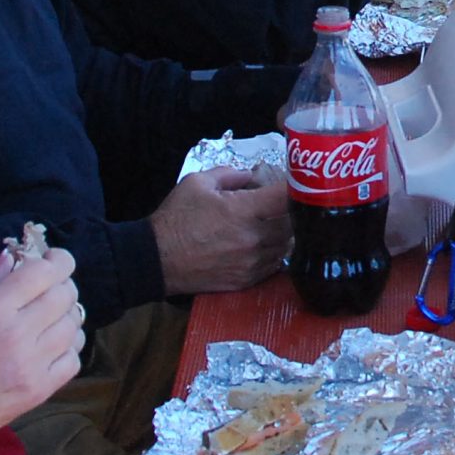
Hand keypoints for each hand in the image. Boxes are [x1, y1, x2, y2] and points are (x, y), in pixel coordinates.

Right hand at [0, 247, 84, 454]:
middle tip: (52, 289)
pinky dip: (68, 348)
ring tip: (52, 318)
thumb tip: (14, 257)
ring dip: (68, 317)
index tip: (54, 260)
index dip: (58, 260)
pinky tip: (52, 346)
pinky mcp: (39, 391)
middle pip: (65, 296)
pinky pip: (73, 360)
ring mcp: (31, 365)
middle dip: (64, 286)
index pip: (44, 272)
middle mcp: (17, 333)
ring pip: (73, 327)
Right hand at [150, 167, 293, 294]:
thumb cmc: (176, 218)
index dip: (296, 187)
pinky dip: (274, 253)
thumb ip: (229, 174)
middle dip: (291, 211)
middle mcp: (254, 238)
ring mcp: (252, 262)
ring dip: (284, 233)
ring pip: (286, 246)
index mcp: (244, 211)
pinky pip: (274, 265)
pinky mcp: (247, 280)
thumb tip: (251, 176)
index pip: (286, 197)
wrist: (157, 259)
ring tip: (273, 224)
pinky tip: (263, 244)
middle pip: (293, 224)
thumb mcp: (197, 182)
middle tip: (282, 204)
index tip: (297, 183)